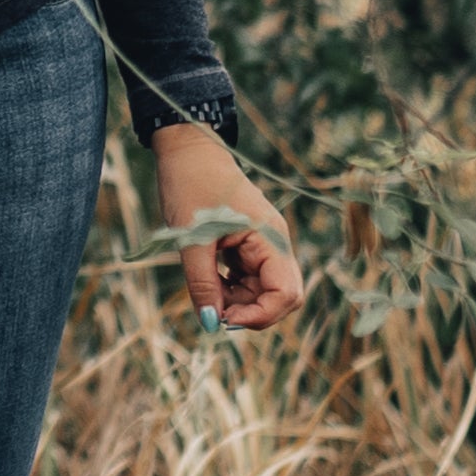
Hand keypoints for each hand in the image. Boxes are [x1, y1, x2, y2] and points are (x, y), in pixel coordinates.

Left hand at [146, 123, 305, 329]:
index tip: (225, 317)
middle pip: (282, 297)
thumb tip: (212, 323)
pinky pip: (250, 280)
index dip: (261, 315)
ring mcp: (264, 245)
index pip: (287, 294)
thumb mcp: (191, 239)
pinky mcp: (250, 246)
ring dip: (238, 300)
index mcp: (271, 238)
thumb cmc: (191, 187)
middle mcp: (275, 244)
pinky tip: (210, 279)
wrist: (188, 152)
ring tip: (206, 287)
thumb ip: (202, 283)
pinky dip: (232, 288)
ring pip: (263, 291)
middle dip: (251, 311)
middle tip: (215, 308)